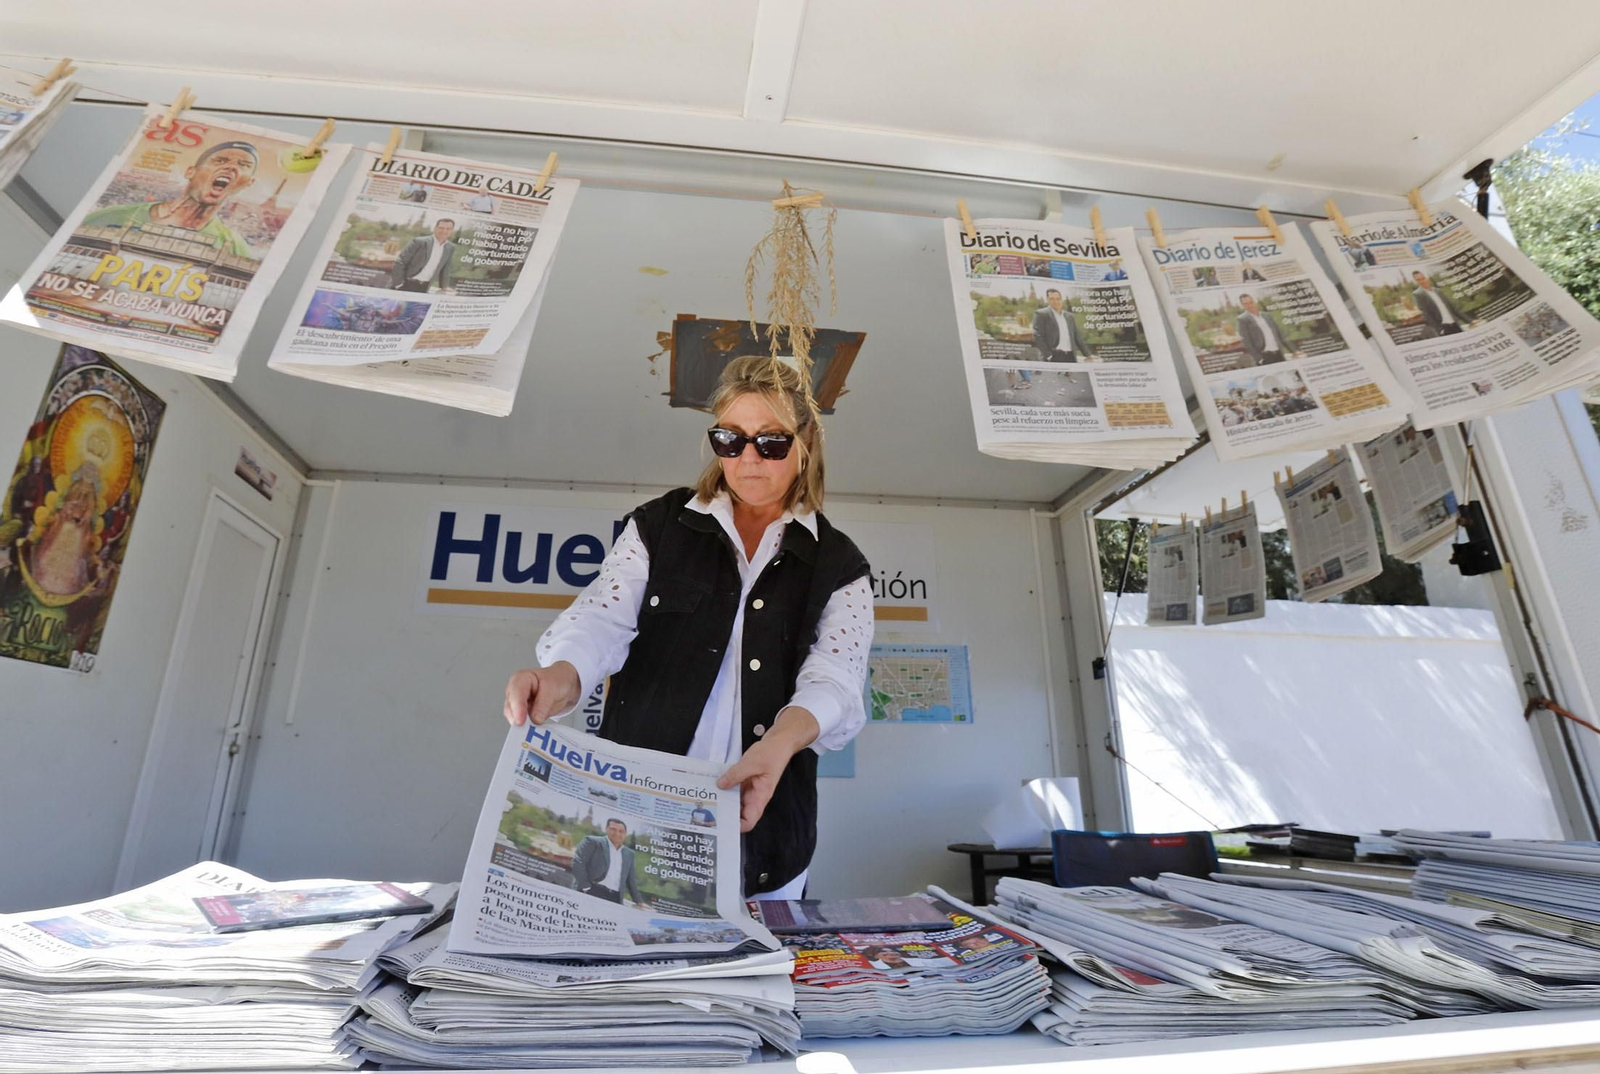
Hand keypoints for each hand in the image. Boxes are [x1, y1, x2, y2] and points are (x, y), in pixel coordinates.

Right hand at [503, 662, 580, 725]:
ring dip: (522, 726)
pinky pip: (522, 723)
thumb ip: (544, 704)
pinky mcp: (523, 715)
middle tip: (526, 730)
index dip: (517, 708)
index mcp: (521, 679)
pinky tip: (533, 732)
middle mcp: (516, 691)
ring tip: (531, 732)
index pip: (516, 693)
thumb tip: (535, 719)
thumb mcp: (553, 689)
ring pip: (514, 718)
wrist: (565, 684)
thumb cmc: (557, 680)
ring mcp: (518, 704)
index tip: (521, 721)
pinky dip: (526, 728)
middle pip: (510, 707)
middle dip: (517, 719)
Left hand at [717, 707, 818, 831]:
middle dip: (725, 813)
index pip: (749, 821)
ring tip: (709, 798)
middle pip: (739, 814)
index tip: (722, 822)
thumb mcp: (752, 763)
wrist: (778, 743)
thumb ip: (735, 774)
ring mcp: (749, 789)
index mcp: (760, 796)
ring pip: (734, 801)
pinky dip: (725, 788)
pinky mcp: (745, 782)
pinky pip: (733, 789)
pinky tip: (715, 784)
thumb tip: (721, 784)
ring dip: (723, 800)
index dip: (737, 826)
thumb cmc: (772, 753)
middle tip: (710, 810)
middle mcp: (754, 796)